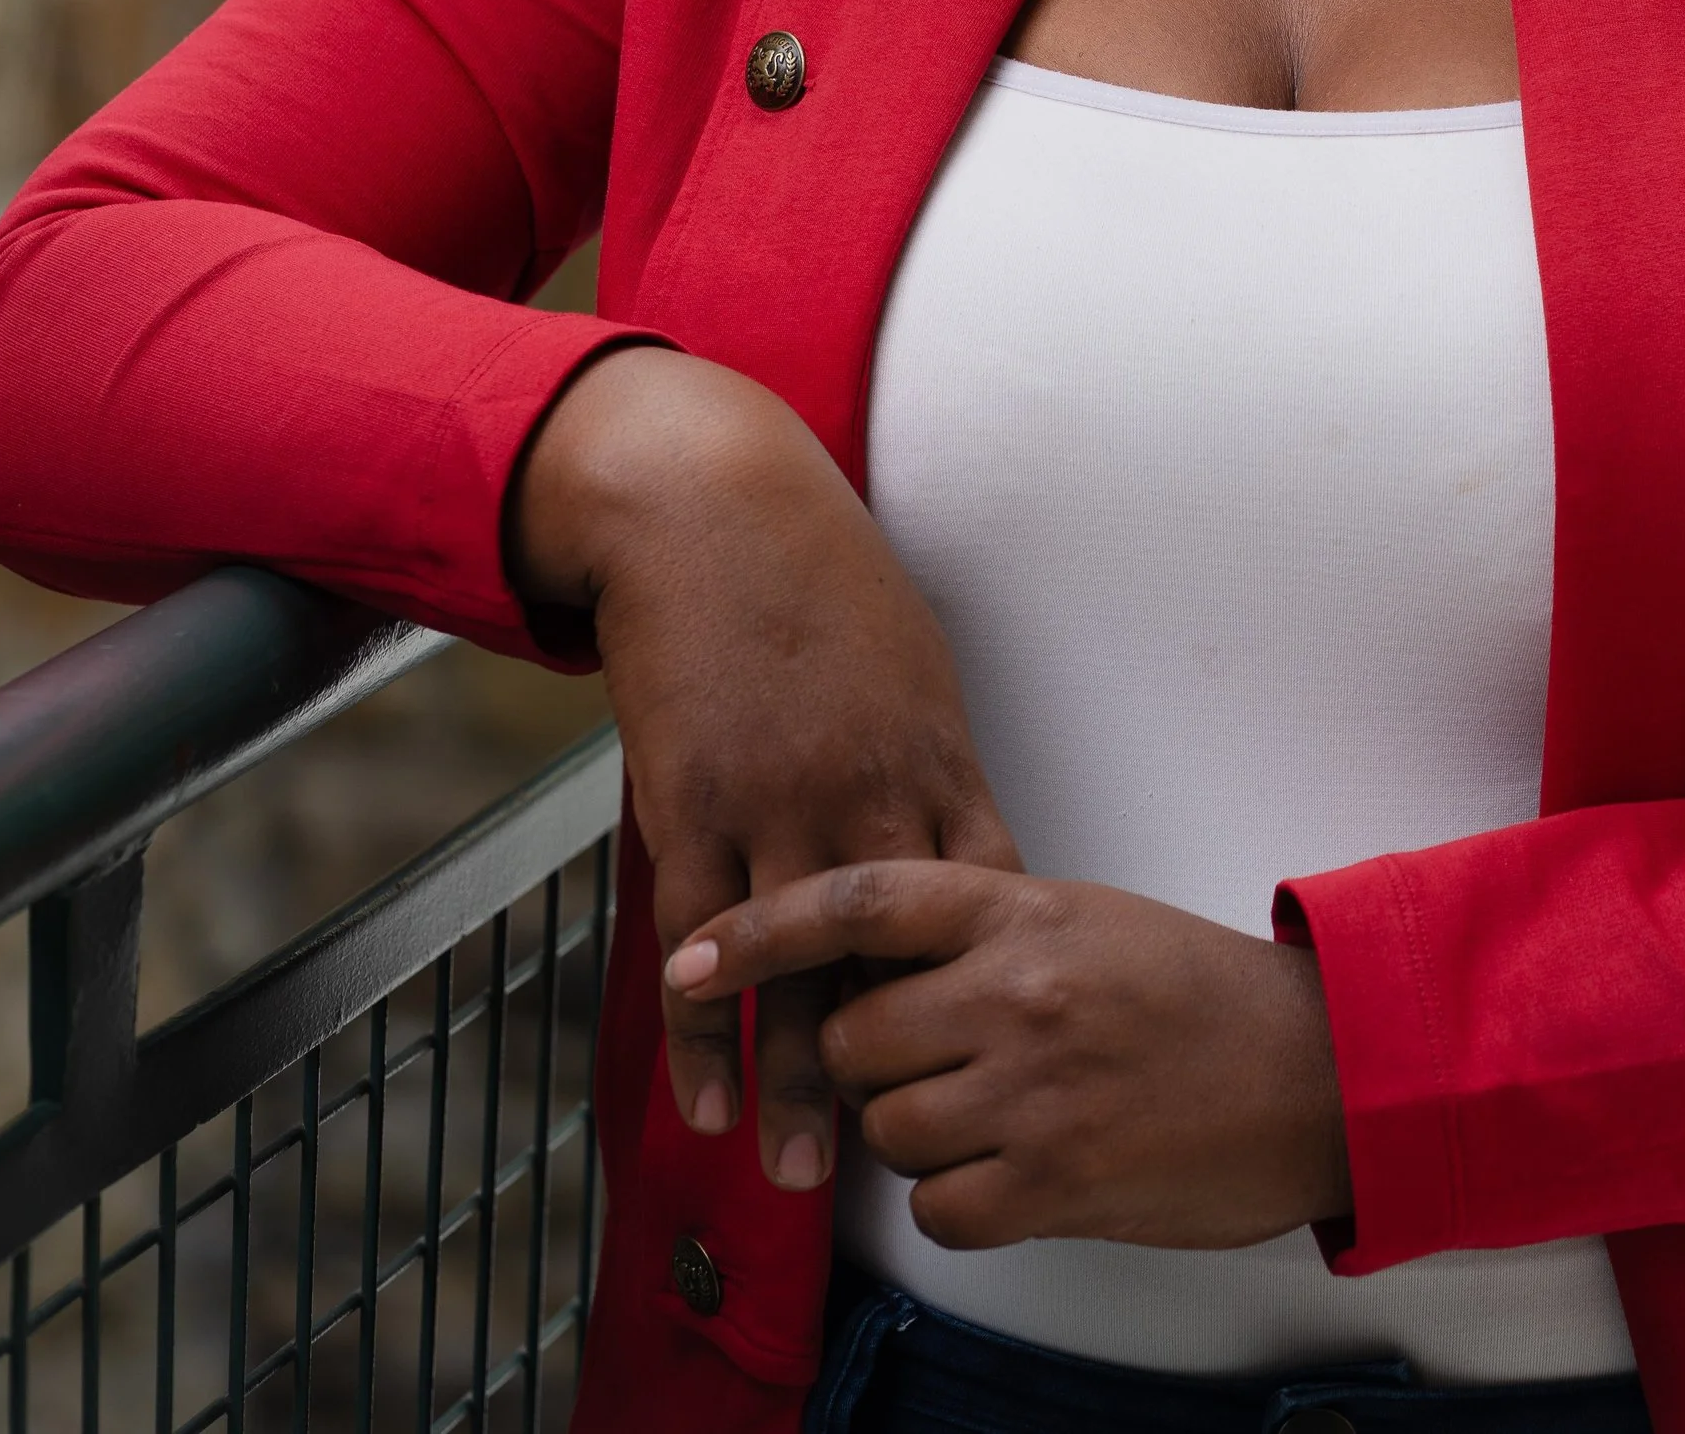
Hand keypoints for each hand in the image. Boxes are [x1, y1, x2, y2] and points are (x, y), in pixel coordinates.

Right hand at [506, 348, 1017, 1185]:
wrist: (714, 509)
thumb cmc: (821, 580)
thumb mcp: (911, 665)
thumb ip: (929, 765)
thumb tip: (955, 848)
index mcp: (935, 761)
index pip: (982, 908)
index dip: (985, 992)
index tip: (993, 1060)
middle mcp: (867, 798)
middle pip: (900, 965)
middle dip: (906, 1066)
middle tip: (911, 1161)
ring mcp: (777, 808)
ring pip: (799, 979)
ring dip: (799, 1084)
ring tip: (801, 1175)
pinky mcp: (691, 809)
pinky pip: (700, 948)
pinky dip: (704, 1034)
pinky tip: (707, 1101)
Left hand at [664, 858, 1351, 1251]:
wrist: (1313, 1070)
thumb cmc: (1195, 990)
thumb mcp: (1082, 918)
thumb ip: (980, 928)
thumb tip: (877, 963)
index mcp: (1018, 908)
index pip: (856, 902)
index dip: (759, 932)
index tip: (686, 960)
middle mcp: (1015, 992)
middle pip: (855, 1035)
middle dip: (865, 1059)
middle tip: (921, 1059)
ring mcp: (1032, 1091)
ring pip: (888, 1128)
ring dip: (912, 1133)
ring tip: (981, 1114)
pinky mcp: (1056, 1182)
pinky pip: (940, 1210)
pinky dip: (958, 1200)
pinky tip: (1007, 1171)